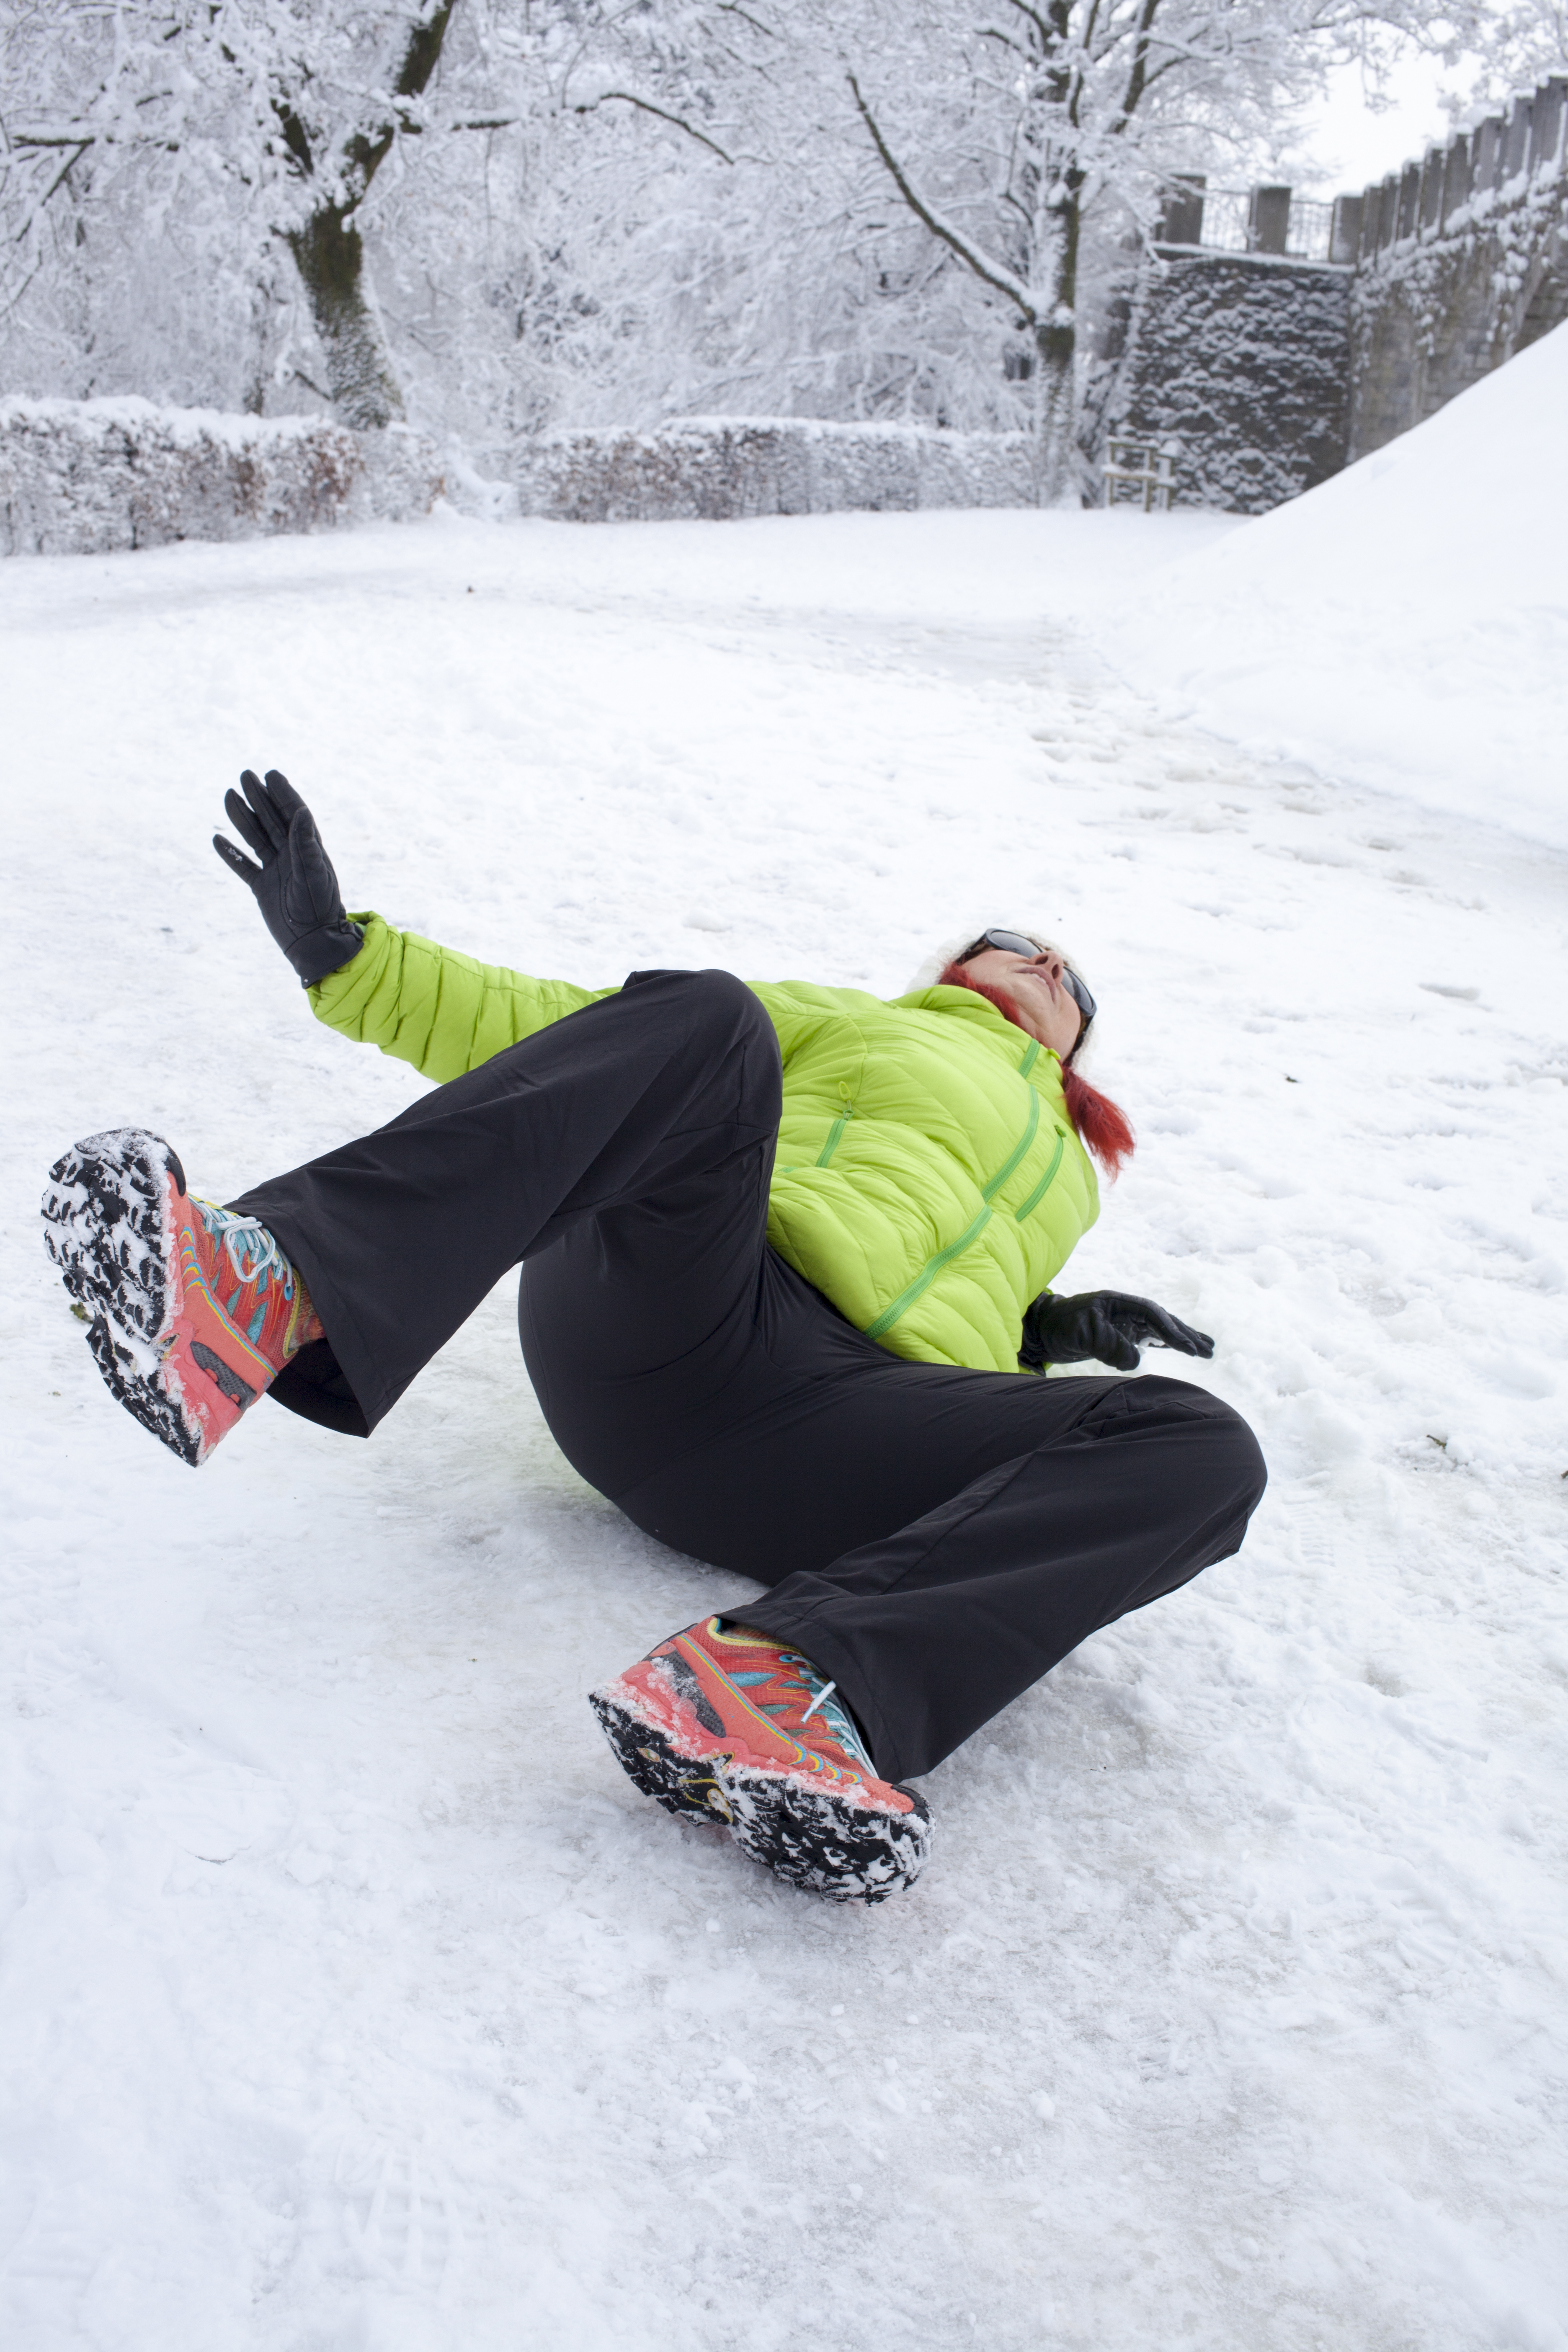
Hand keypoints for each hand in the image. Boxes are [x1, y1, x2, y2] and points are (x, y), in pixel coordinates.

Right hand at [213, 769, 362, 986]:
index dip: (283, 793)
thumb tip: (302, 812)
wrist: (313, 941)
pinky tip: (218, 840)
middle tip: (245, 775)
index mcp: (307, 849)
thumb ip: (306, 844)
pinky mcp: (262, 887)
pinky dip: (231, 854)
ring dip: (242, 817)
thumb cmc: (320, 908)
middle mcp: (291, 856)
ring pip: (255, 838)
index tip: (271, 774)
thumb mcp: (314, 874)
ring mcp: (275, 870)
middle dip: (259, 797)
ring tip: (229, 795)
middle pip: (272, 820)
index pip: (294, 814)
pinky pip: (243, 866)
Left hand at [1019, 1289, 1214, 1373]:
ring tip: (1208, 1348)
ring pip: (1161, 1329)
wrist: (1043, 1328)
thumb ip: (1108, 1344)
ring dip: (1183, 1338)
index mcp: (1120, 1303)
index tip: (1188, 1347)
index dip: (1171, 1330)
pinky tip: (1182, 1347)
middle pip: (1164, 1320)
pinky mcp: (1122, 1334)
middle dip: (1186, 1334)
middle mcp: (1127, 1310)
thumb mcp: (1082, 1333)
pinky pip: (1151, 1338)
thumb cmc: (1061, 1325)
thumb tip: (1137, 1361)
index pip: (1153, 1314)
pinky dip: (1168, 1343)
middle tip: (1209, 1350)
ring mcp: (1126, 1322)